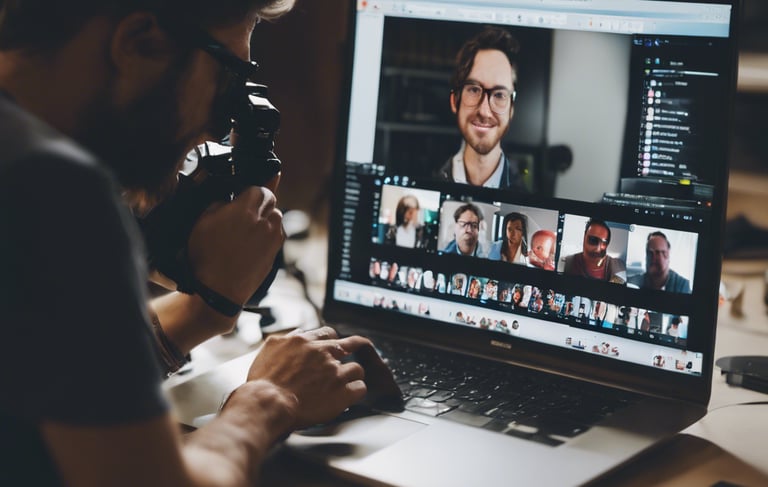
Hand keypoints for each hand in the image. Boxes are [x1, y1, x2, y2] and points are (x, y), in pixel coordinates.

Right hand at [186, 181, 283, 305]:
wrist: (219, 289)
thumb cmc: (207, 256)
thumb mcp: (202, 222)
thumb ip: (219, 203)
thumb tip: (230, 198)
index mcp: (245, 210)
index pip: (259, 188)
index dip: (250, 190)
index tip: (243, 194)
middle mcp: (264, 222)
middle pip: (271, 200)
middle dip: (261, 201)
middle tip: (247, 209)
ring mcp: (272, 238)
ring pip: (277, 216)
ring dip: (267, 216)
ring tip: (251, 226)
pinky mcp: (275, 251)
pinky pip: (277, 233)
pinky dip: (269, 232)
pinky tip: (255, 240)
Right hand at [245, 327, 373, 428]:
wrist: (268, 403)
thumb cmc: (263, 382)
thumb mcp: (269, 350)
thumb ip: (285, 339)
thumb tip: (298, 333)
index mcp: (305, 342)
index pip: (327, 333)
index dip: (331, 341)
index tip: (333, 347)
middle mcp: (323, 353)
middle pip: (350, 345)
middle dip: (352, 350)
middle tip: (353, 356)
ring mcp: (335, 373)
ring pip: (357, 368)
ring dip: (352, 375)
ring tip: (347, 383)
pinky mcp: (343, 392)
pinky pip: (360, 388)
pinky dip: (356, 391)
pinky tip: (349, 395)